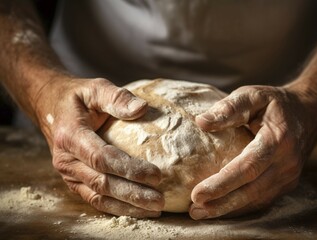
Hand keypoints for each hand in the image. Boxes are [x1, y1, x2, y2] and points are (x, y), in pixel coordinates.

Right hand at [37, 77, 163, 217]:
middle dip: (132, 194)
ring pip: (98, 197)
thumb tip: (142, 108)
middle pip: (102, 183)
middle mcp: (66, 160)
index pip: (101, 158)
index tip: (156, 175)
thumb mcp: (95, 88)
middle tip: (160, 200)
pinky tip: (137, 210)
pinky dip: (116, 207)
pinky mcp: (74, 181)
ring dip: (127, 206)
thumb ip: (117, 97)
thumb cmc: (77, 97)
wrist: (50, 106)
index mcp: (70, 136)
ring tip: (154, 210)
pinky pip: (95, 199)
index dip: (129, 169)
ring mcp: (68, 174)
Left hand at [190, 84, 316, 219]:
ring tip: (201, 213)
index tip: (197, 193)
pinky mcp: (288, 183)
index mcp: (278, 139)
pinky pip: (262, 199)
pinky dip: (241, 206)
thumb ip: (229, 107)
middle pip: (251, 190)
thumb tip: (201, 122)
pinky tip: (221, 208)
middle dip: (221, 203)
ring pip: (256, 199)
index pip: (248, 166)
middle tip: (194, 210)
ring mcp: (289, 176)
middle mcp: (286, 162)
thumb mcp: (254, 95)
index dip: (222, 182)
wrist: (309, 112)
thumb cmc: (276, 103)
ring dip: (228, 209)